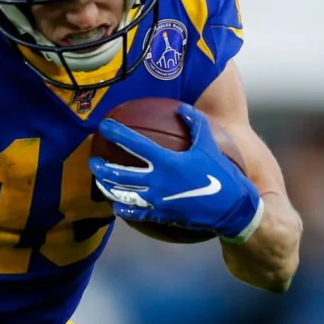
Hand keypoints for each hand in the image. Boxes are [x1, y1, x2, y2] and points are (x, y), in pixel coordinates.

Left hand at [89, 104, 263, 242]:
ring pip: (122, 195)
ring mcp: (157, 201)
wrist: (231, 207)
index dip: (116, 133)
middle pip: (120, 173)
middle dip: (101, 168)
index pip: (134, 144)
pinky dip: (123, 209)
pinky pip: (135, 213)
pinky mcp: (160, 215)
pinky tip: (115, 206)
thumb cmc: (221, 173)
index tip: (103, 126)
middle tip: (92, 161)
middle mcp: (157, 181)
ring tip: (99, 182)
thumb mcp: (209, 144)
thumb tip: (181, 108)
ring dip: (107, 188)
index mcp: (167, 161)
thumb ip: (195, 124)